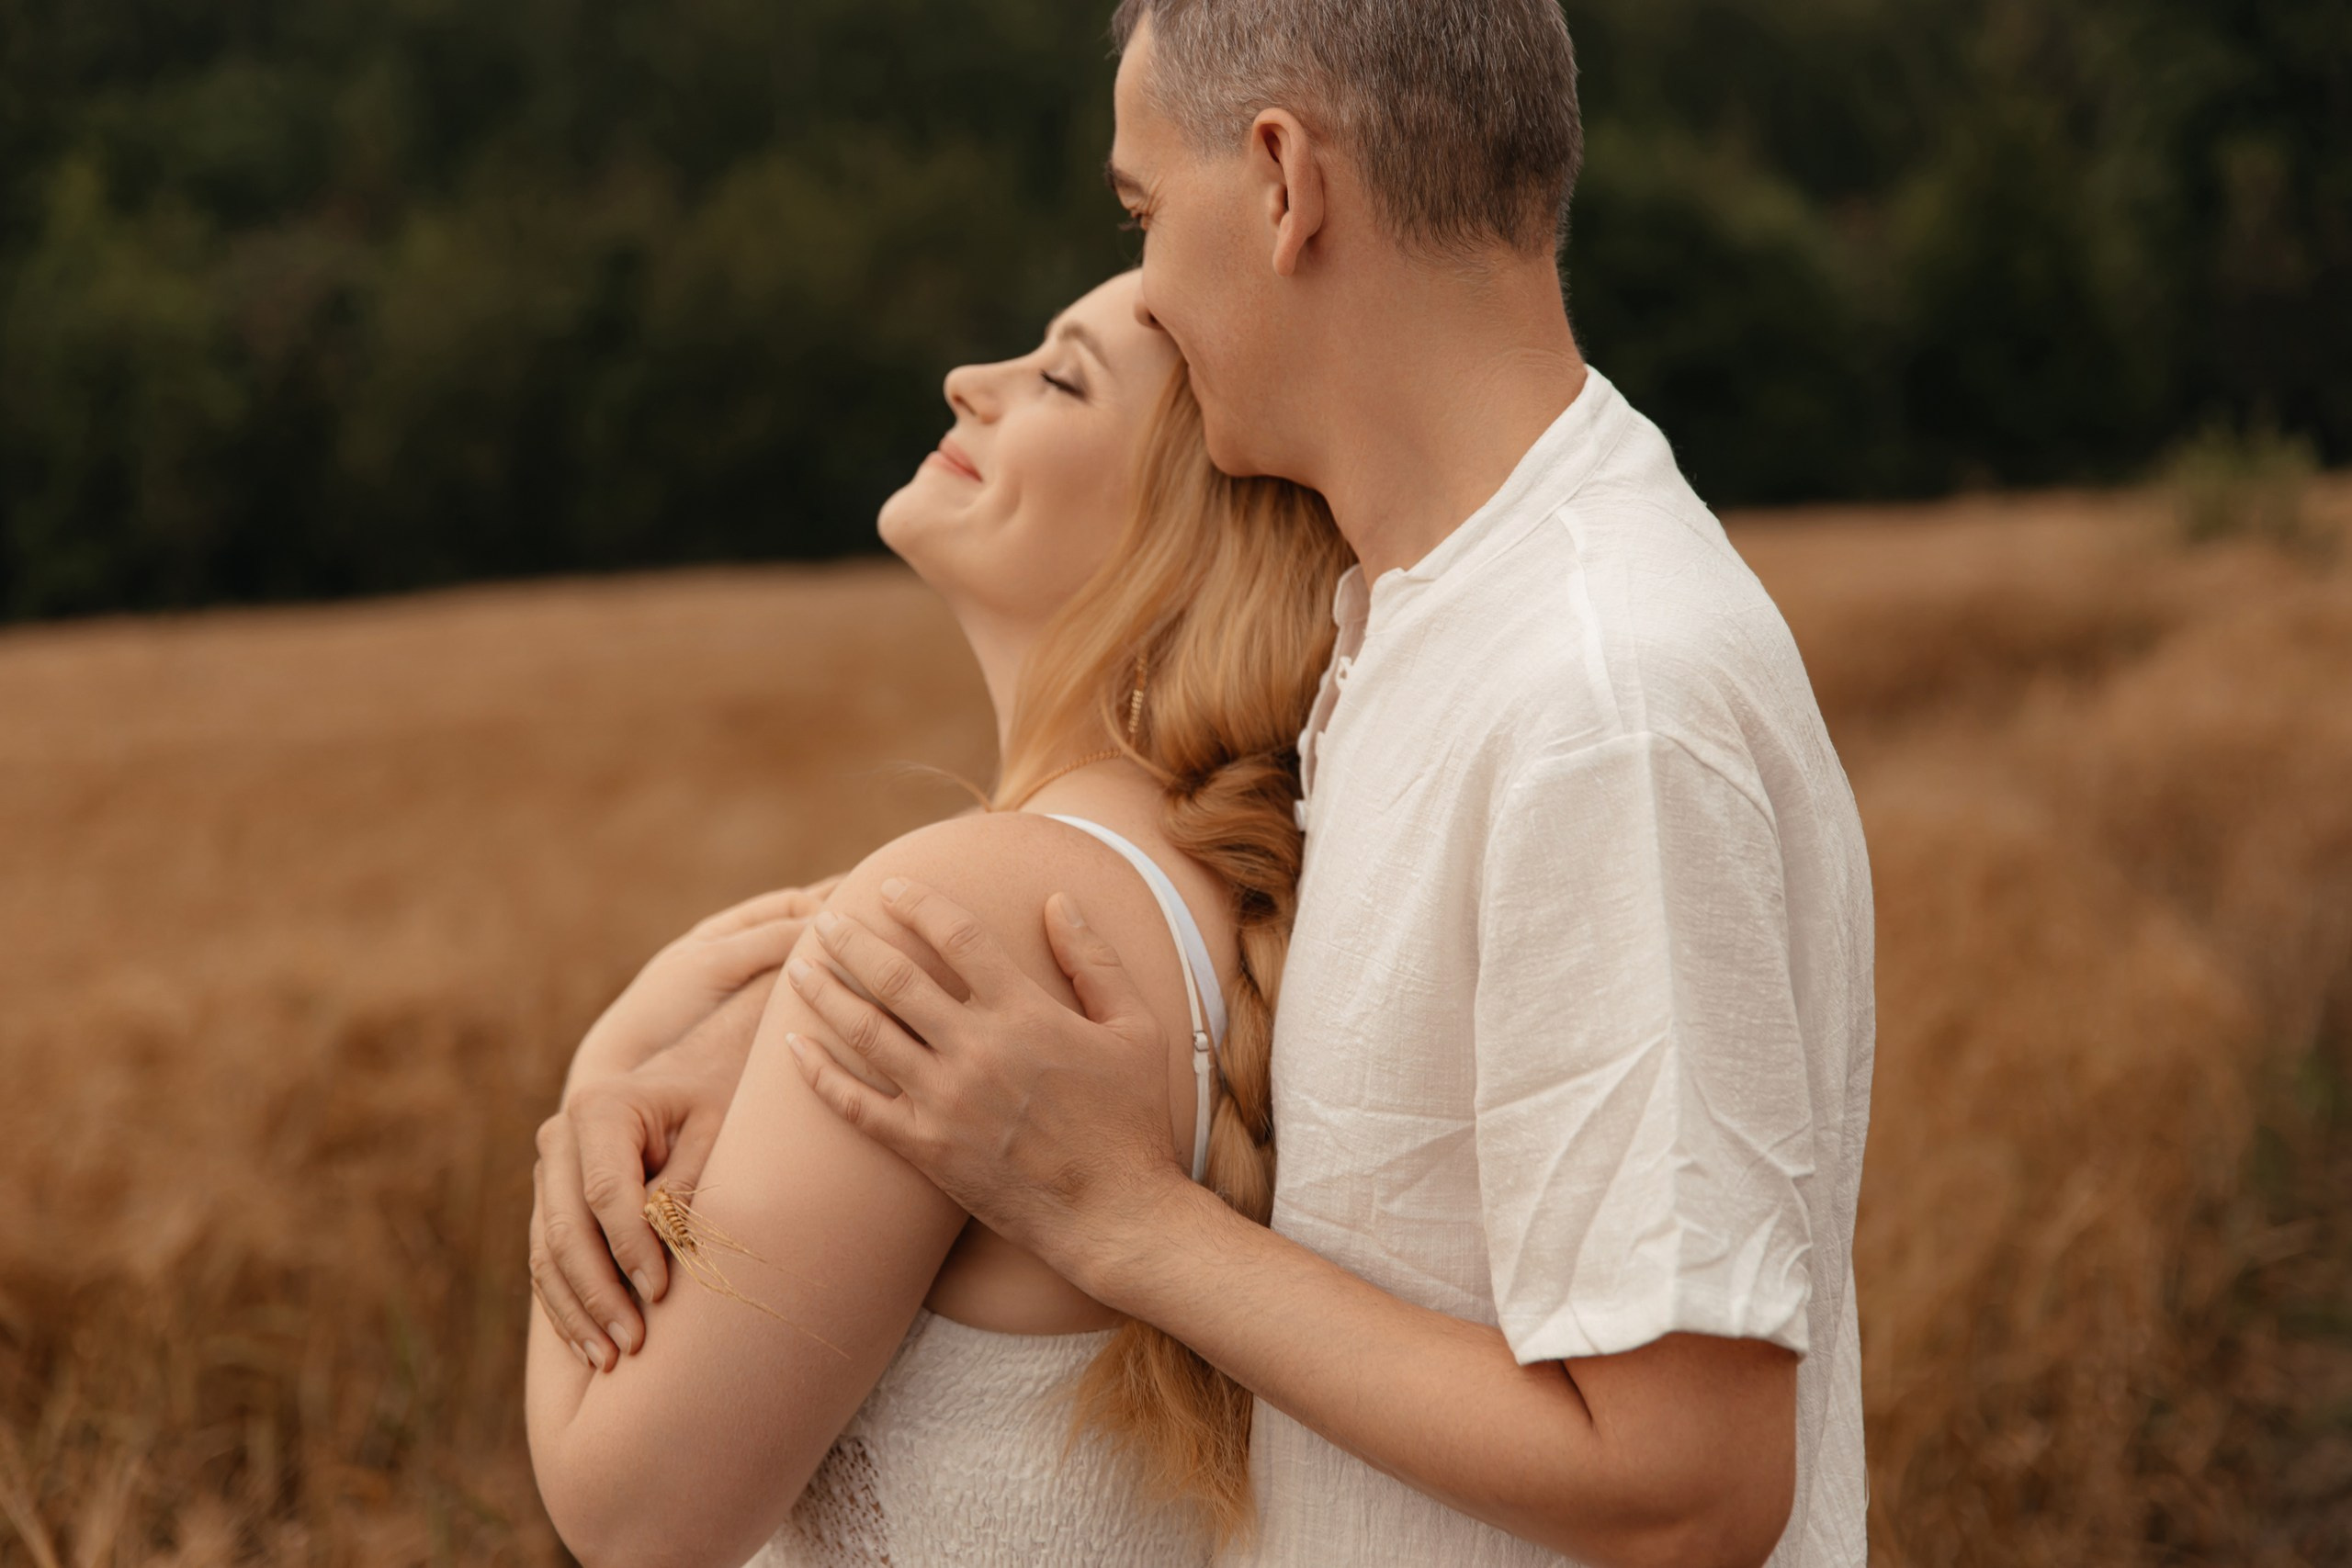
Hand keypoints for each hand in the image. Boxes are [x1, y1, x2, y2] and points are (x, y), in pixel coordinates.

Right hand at [530, 878, 835, 1372]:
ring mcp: (549, 1170)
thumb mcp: (720, 1128)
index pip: (607, 1192)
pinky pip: (546, 1259)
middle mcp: (561, 1137)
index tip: (660, 1294)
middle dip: (597, 1294)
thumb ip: (690, 1181)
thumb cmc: (718, 1100)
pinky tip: (587, 1344)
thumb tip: (665, 1246)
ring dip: (576, 1311)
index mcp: (602, 1107)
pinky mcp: (550, 1200)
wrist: (693, 1076)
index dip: (630, 1247)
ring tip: (609, 1361)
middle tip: (630, 1346)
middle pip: (566, 1229)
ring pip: (547, 1252)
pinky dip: (565, 1304)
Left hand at [780, 880, 1182, 1286]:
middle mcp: (976, 1050)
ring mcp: (945, 1102)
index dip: (919, 904)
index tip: (890, 887)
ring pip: (866, 1034)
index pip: (958, 935)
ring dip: (826, 995)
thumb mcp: (1136, 1027)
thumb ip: (1094, 959)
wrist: (1114, 1213)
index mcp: (1024, 1012)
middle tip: (824, 921)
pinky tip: (792, 1049)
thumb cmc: (1132, 1117)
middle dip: (853, 942)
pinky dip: (819, 1075)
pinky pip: (856, 1106)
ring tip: (799, 970)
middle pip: (895, 978)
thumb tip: (1057, 900)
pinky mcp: (925, 1149)